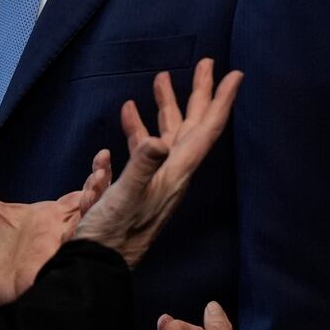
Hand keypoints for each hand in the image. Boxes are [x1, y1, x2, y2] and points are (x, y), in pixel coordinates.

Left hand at [0, 126, 111, 304]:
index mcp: (51, 217)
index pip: (84, 195)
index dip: (98, 177)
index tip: (103, 155)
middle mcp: (60, 232)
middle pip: (93, 208)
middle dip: (102, 188)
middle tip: (101, 169)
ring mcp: (58, 250)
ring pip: (87, 226)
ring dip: (94, 207)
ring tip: (97, 184)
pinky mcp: (49, 267)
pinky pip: (73, 251)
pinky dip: (78, 235)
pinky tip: (81, 220)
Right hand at [76, 58, 242, 265]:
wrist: (93, 266)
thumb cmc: (111, 235)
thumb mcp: (124, 197)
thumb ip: (140, 166)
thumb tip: (157, 140)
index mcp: (175, 173)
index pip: (206, 130)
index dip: (221, 101)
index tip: (235, 74)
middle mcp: (170, 174)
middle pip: (190, 127)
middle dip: (197, 94)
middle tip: (205, 62)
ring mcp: (152, 181)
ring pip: (164, 136)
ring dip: (164, 109)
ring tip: (160, 80)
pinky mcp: (133, 188)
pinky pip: (136, 155)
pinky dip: (131, 135)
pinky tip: (117, 131)